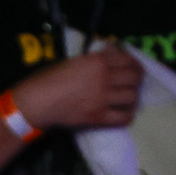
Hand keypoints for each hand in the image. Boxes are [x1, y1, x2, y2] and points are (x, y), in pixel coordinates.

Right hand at [12, 44, 141, 129]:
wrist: (37, 102)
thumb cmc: (48, 79)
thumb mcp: (72, 62)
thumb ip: (93, 60)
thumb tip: (109, 57)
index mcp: (97, 62)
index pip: (127, 59)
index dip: (134, 63)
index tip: (133, 67)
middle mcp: (105, 78)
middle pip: (135, 77)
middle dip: (138, 79)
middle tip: (134, 82)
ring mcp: (103, 98)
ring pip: (133, 96)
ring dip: (133, 96)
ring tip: (128, 98)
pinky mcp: (99, 116)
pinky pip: (124, 117)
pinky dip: (127, 115)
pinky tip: (124, 113)